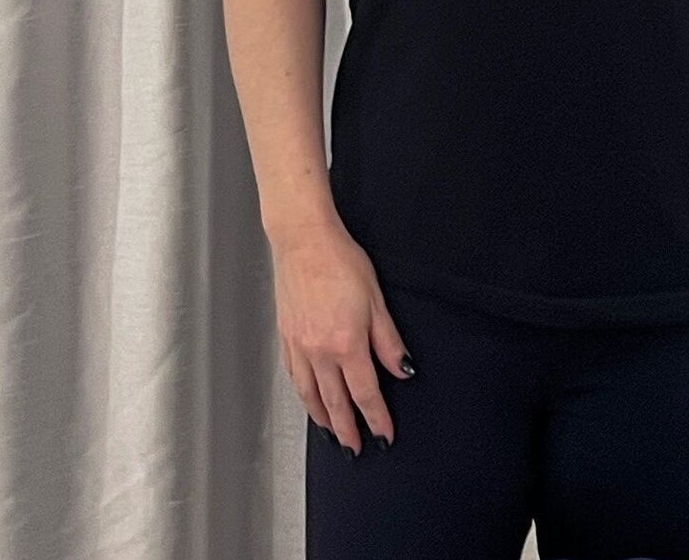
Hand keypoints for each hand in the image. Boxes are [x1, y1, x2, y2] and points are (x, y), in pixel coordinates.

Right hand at [270, 220, 411, 454]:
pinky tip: (308, 398)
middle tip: (355, 449)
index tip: (384, 435)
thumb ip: (388, 341)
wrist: (303, 241)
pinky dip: (303, 394)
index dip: (376, 418)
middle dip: (347, 429)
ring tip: (332, 433)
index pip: (365, 393)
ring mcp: (299, 345)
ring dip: (322, 418)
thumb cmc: (340, 262)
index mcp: (346, 344)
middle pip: (335, 402)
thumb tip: (402, 370)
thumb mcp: (376, 300)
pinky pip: (294, 375)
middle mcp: (319, 351)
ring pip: (310, 394)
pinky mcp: (286, 336)